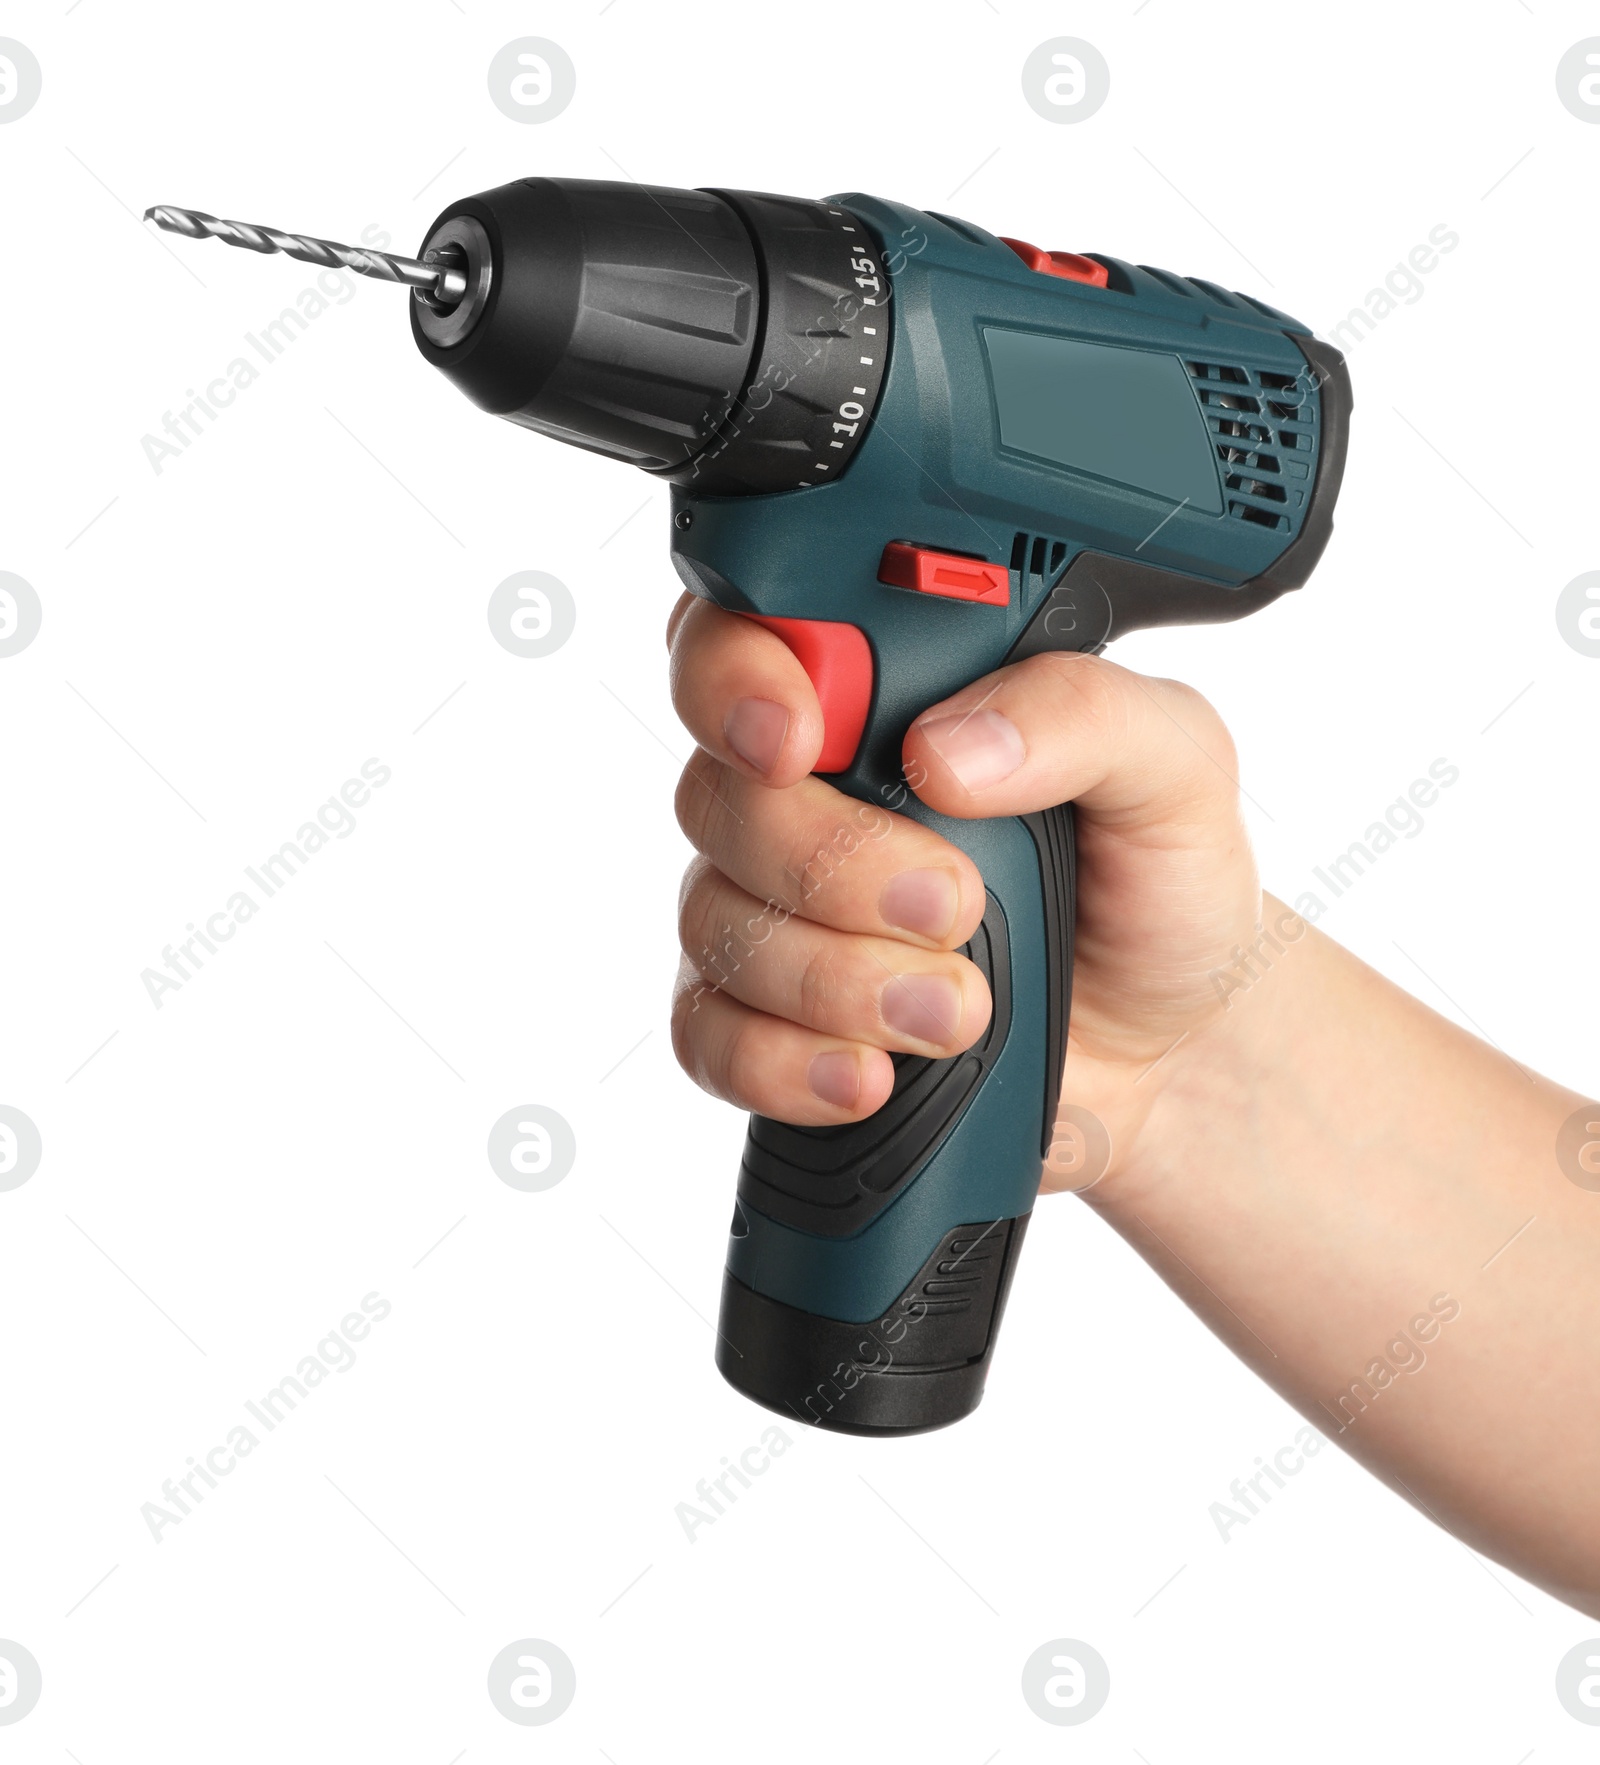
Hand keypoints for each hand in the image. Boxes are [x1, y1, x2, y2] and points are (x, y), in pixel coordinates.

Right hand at [665, 592, 1268, 1191]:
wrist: (1165, 1051)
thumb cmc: (1159, 890)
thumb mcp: (1177, 772)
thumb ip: (1084, 716)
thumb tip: (948, 746)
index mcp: (893, 690)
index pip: (752, 635)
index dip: (740, 675)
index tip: (797, 739)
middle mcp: (815, 787)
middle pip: (720, 791)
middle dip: (828, 859)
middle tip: (954, 903)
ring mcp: (780, 905)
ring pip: (717, 919)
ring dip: (837, 978)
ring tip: (963, 1010)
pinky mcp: (770, 1018)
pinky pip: (709, 1035)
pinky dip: (783, 1062)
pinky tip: (870, 1075)